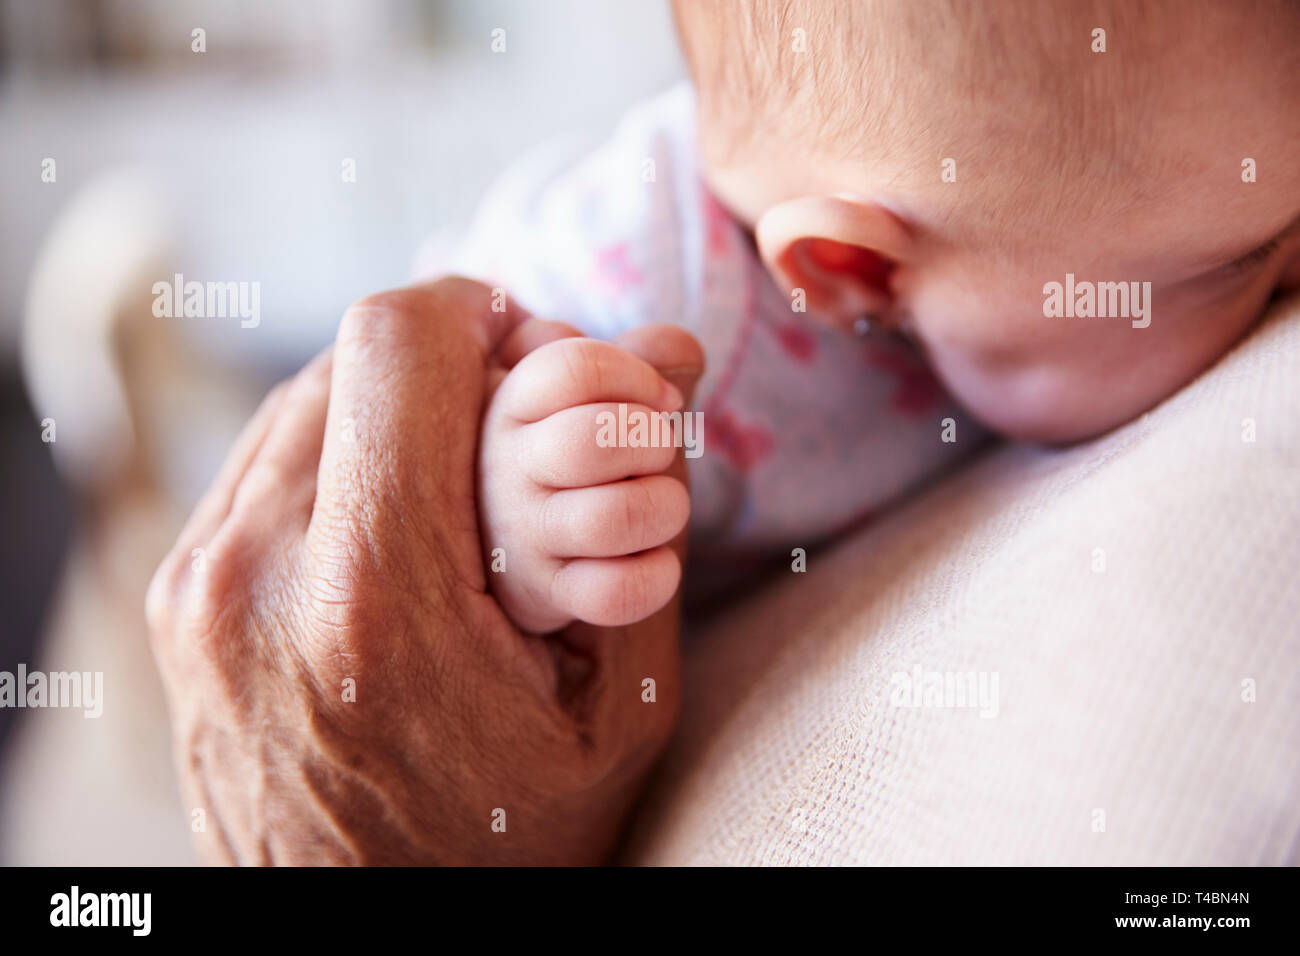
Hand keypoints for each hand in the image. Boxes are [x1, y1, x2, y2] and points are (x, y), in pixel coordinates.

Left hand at [146, 278, 702, 863]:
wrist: (364, 935)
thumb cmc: (505, 844)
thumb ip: (646, 519)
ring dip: (391, 415)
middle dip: (450, 370)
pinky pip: (262, 462)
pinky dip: (338, 460)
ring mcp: (198, 587)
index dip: (483, 312)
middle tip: (515, 437)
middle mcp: (256, 575)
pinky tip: (394, 531)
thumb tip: (672, 355)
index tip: (538, 354)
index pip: (400, 344)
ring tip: (457, 497)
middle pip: (349, 358)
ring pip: (300, 398)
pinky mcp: (176, 598)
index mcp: (375, 598)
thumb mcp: (616, 706)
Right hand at [478, 321, 700, 633]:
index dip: (638, 378)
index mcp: (511, 402)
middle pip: (593, 440)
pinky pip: (615, 593)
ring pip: (612, 519)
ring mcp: (522, 536)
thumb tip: (680, 350)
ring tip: (660, 506)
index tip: (661, 399)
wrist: (518, 542)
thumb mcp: (590, 390)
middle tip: (656, 455)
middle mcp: (504, 468)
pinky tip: (653, 558)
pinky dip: (656, 576)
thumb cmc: (571, 451)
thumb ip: (640, 356)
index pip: (576, 367)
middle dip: (653, 443)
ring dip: (664, 508)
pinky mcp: (546, 595)